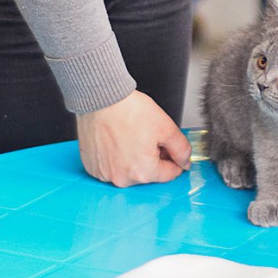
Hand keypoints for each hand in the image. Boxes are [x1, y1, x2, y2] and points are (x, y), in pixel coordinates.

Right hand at [76, 91, 191, 186]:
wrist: (100, 98)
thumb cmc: (127, 110)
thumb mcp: (166, 127)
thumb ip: (181, 148)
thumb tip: (185, 162)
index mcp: (143, 172)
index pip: (169, 174)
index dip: (172, 157)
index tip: (167, 146)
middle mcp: (122, 179)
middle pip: (148, 173)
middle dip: (152, 157)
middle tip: (146, 136)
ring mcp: (104, 174)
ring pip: (129, 170)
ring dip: (132, 158)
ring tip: (129, 136)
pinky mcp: (92, 167)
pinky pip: (110, 167)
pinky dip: (115, 157)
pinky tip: (115, 141)